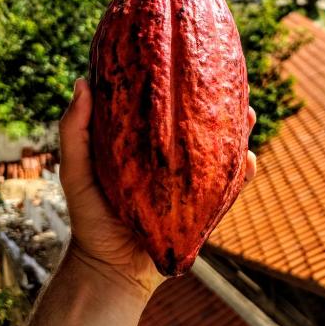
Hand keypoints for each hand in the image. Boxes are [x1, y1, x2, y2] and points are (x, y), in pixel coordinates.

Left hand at [59, 78, 255, 298]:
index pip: (167, 106)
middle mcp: (171, 157)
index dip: (180, 81)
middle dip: (219, 101)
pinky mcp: (203, 208)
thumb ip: (75, 130)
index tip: (191, 56)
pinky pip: (229, 189)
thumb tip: (83, 81)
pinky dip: (242, 173)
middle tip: (231, 79)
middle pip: (201, 122)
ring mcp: (189, 182)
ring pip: (221, 150)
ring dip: (238, 131)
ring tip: (249, 113)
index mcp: (144, 143)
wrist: (109, 269)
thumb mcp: (76, 169)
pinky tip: (247, 158)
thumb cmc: (88, 216)